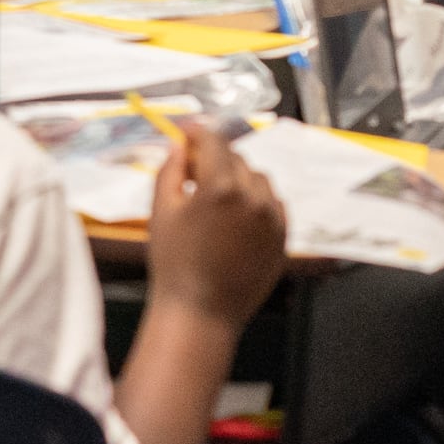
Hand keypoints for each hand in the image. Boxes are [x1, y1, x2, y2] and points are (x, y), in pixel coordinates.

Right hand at [146, 120, 288, 327]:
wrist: (201, 311)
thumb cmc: (174, 263)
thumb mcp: (161, 211)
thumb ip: (171, 170)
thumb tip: (180, 146)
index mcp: (222, 187)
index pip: (214, 141)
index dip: (198, 131)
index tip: (186, 131)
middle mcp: (254, 198)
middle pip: (236, 158)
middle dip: (214, 157)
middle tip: (192, 169)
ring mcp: (273, 219)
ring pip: (258, 180)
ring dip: (238, 178)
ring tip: (215, 196)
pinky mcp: (282, 238)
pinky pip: (273, 205)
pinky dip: (257, 200)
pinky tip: (237, 215)